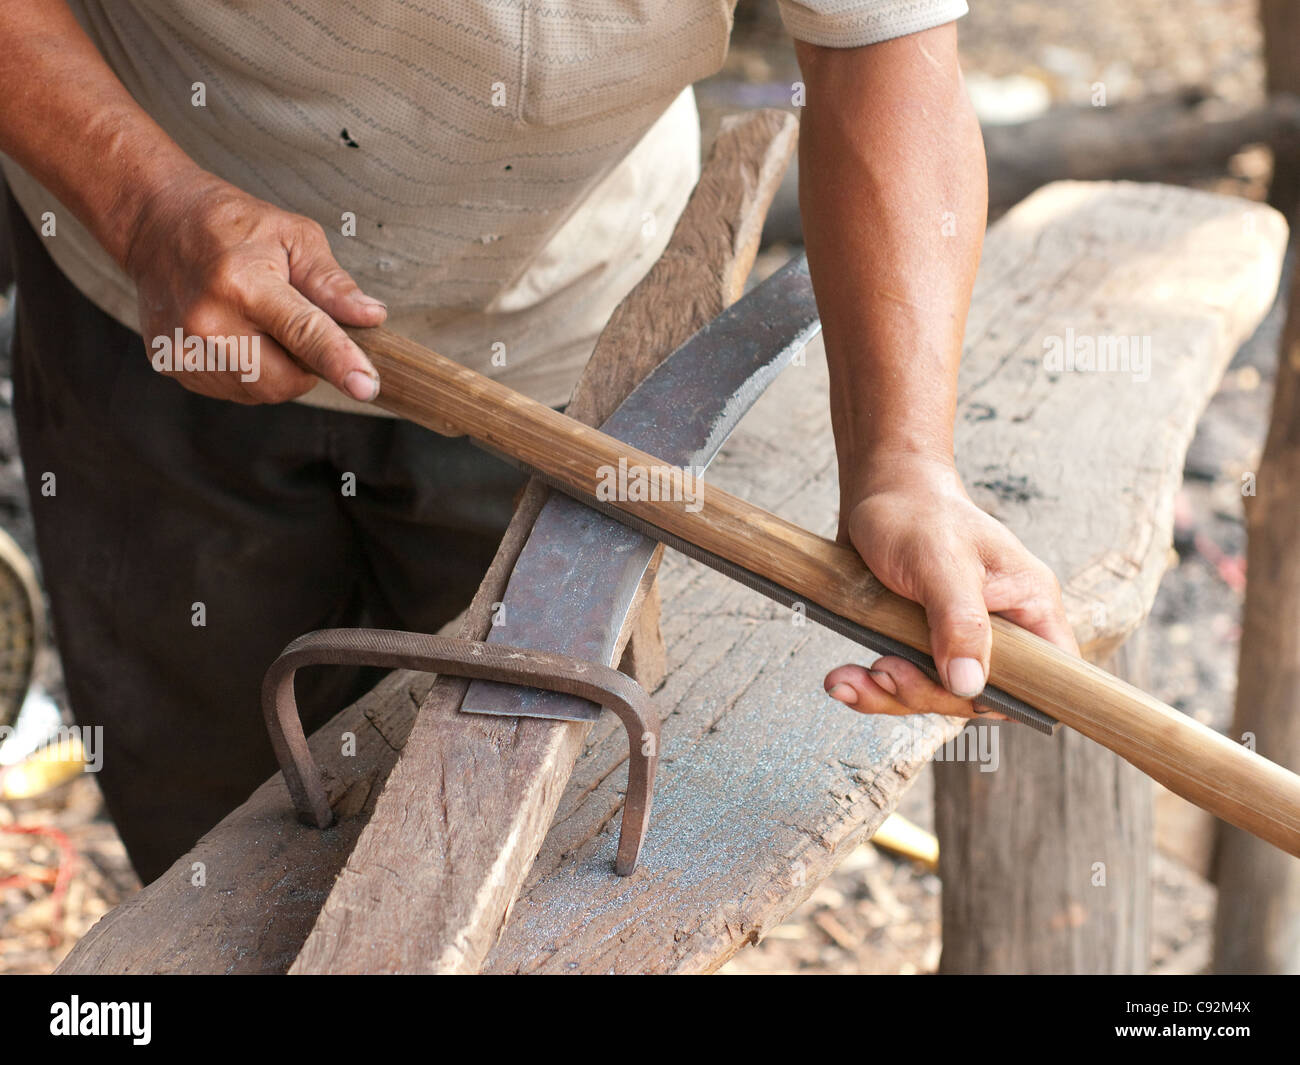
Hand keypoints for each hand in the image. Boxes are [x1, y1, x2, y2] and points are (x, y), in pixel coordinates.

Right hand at [125, 167, 386, 403]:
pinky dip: (249, 371)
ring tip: (258, 322)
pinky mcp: (173, 365)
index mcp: (243, 284)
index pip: (303, 332)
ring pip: (260, 391)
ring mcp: (185, 348)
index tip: (366, 386)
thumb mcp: (293, 236)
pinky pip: (234, 390)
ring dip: (276, 369)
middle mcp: (208, 322)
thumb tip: (371, 316)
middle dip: (305, 366)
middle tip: (296, 326)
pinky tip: (235, 334)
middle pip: (284, 381)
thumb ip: (332, 282)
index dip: (339, 361)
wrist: (155, 224)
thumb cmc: (233, 227)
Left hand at [824, 454, 1078, 719]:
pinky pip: (905, 680)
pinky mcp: (921, 642)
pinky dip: (873, 684)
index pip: (1045, 676)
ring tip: (848, 679)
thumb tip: (969, 686)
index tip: (960, 699)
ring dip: (889, 693)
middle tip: (883, 671)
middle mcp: (1000, 628)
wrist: (874, 492)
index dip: (1011, 700)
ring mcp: (957, 638)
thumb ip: (960, 623)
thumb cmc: (916, 512)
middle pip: (978, 693)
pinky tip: (846, 678)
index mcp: (1028, 606)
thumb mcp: (940, 562)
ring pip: (935, 693)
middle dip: (924, 693)